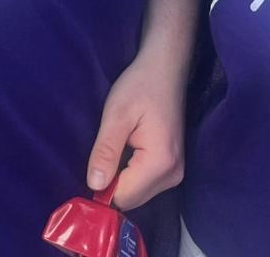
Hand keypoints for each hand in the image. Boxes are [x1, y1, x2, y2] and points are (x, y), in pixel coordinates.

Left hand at [85, 50, 183, 209]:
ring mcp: (176, 173)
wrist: (165, 70)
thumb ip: (106, 152)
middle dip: (112, 183)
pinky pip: (145, 184)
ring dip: (120, 178)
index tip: (93, 163)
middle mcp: (173, 175)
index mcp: (160, 163)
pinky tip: (126, 150)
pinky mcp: (172, 168)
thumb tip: (94, 185)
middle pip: (132, 199)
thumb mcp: (116, 115)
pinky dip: (130, 174)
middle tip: (104, 151)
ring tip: (116, 146)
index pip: (124, 196)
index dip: (102, 186)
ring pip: (137, 193)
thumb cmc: (140, 86)